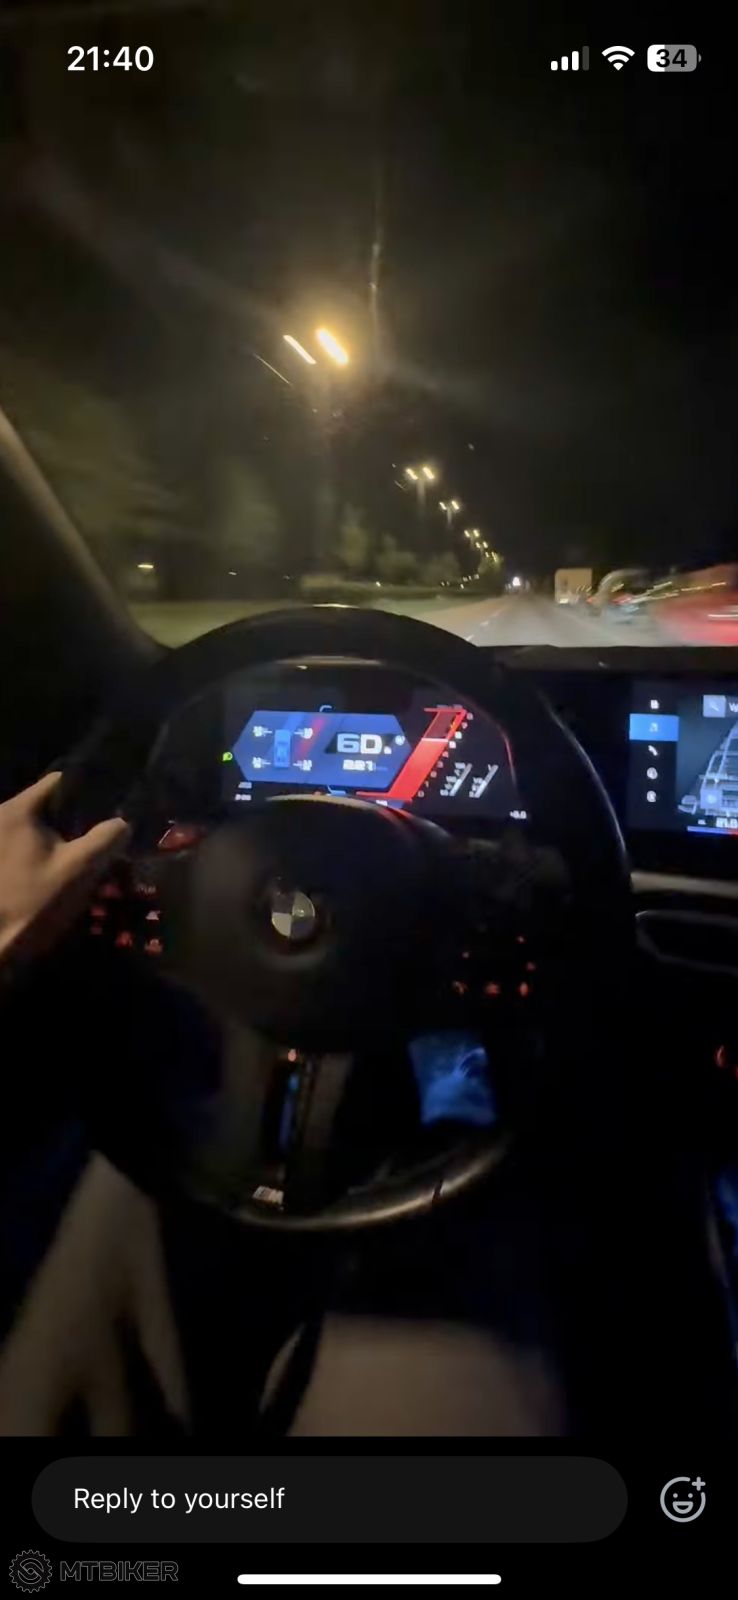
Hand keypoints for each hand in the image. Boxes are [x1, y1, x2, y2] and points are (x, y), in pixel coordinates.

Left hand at [0, 772, 129, 968]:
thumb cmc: (33, 903)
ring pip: (36, 830)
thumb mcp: (79, 870)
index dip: (89, 792)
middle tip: (101, 840)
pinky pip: (24, 849)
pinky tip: (58, 875)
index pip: (60, 781)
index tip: (110, 809)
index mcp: (17, 809)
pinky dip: (43, 856)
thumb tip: (123, 823)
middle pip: (47, 806)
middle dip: (74, 822)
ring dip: (59, 842)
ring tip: (83, 861)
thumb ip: (106, 839)